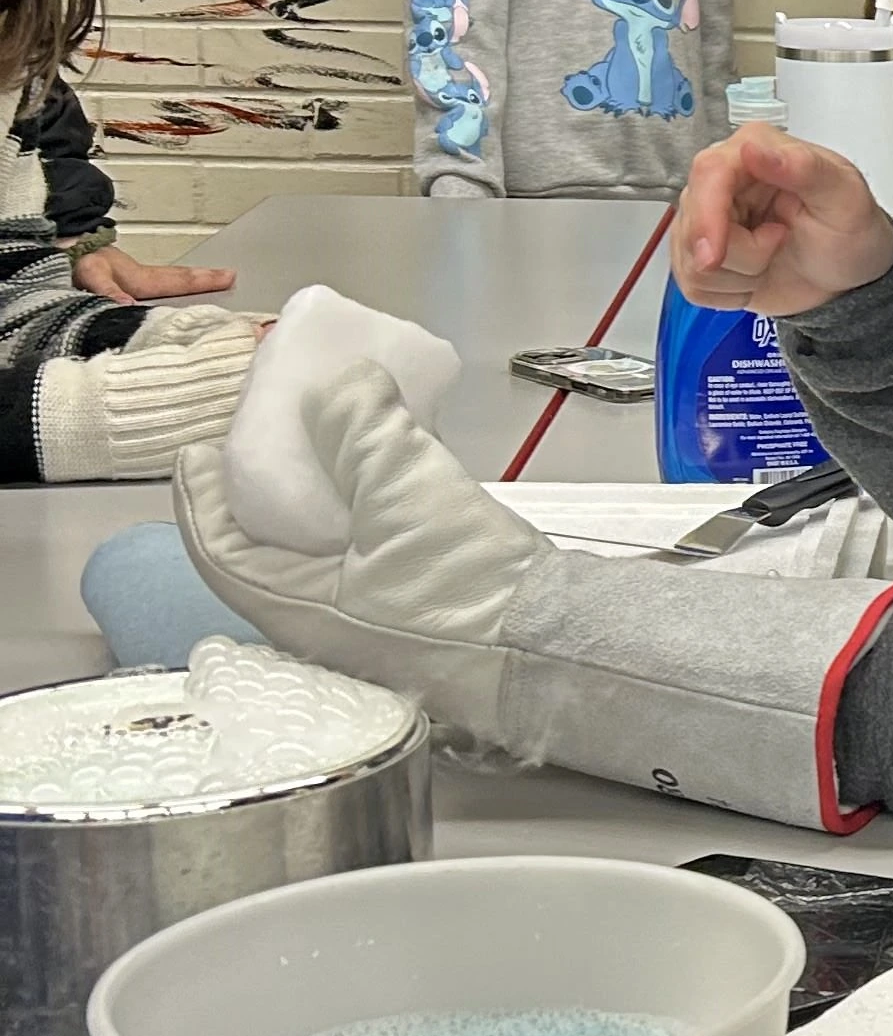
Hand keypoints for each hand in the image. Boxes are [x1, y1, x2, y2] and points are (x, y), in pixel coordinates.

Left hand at [75, 243, 237, 301]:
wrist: (43, 248)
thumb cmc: (67, 258)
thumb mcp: (89, 272)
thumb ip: (109, 289)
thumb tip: (130, 306)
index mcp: (135, 277)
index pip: (176, 281)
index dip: (204, 281)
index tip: (230, 277)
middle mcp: (133, 280)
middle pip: (175, 279)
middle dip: (202, 278)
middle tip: (228, 276)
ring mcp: (122, 282)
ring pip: (160, 284)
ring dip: (183, 283)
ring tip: (204, 282)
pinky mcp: (108, 287)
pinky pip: (141, 292)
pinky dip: (158, 292)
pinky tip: (152, 300)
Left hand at [174, 360, 545, 744]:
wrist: (551, 650)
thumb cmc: (467, 590)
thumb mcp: (406, 494)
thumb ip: (361, 431)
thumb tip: (336, 385)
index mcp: (293, 603)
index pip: (217, 547)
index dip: (203, 494)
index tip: (199, 446)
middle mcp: (320, 619)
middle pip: (265, 545)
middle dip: (262, 486)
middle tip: (270, 432)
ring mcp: (369, 619)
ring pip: (320, 547)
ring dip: (318, 493)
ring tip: (330, 439)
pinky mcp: (415, 608)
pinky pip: (366, 551)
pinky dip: (364, 508)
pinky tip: (390, 474)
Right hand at [670, 125, 892, 318]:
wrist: (851, 277)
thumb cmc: (852, 231)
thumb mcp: (845, 197)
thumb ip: (804, 168)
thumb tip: (754, 150)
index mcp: (755, 148)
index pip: (708, 173)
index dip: (707, 217)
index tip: (715, 256)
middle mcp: (722, 179)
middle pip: (695, 226)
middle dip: (743, 254)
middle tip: (781, 241)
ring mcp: (707, 218)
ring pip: (691, 262)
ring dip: (740, 275)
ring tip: (774, 254)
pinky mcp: (701, 254)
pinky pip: (692, 286)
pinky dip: (730, 293)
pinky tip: (756, 275)